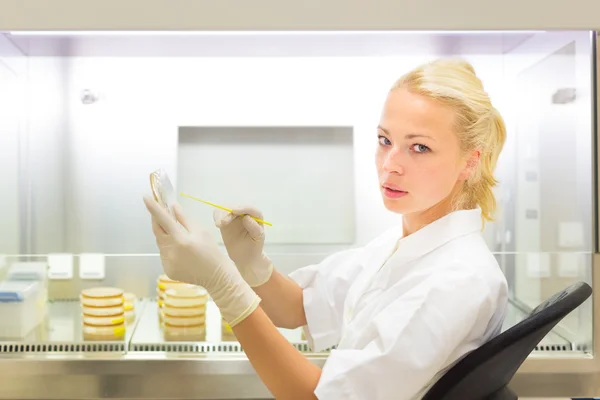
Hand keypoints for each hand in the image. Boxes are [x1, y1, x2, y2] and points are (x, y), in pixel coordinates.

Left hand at [143, 195, 259, 325]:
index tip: (146, 198)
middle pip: (157, 231)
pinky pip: (164, 254)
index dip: (153, 208)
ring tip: (179, 237)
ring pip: (160, 243)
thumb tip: (172, 206)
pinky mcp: (167, 269)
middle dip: (157, 220)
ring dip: (165, 235)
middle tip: (161, 212)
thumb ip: (184, 218)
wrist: (216, 276)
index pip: (163, 219)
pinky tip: (181, 251)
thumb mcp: (201, 231)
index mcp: (181, 240)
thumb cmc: (212, 252)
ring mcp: (168, 262)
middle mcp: (171, 251)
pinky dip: (169, 248)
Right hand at [213, 206, 273, 286]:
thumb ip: (254, 228)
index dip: (242, 208)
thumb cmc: (254, 247)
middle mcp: (245, 213)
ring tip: (219, 225)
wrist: (245, 256)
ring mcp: (234, 216)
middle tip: (223, 222)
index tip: (234, 211)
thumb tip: (246, 218)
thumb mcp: (258, 239)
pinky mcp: (225, 220)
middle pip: (235, 206)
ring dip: (221, 214)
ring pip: (225, 208)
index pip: (250, 208)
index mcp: (256, 216)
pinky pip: (219, 214)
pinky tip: (218, 224)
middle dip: (228, 212)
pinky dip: (217, 216)